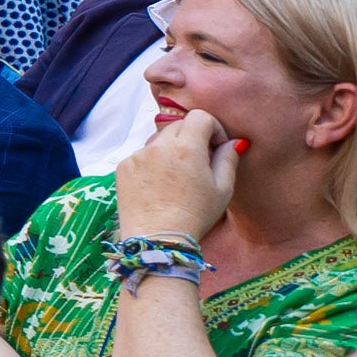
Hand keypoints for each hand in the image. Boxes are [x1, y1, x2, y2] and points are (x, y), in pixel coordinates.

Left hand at [114, 103, 238, 246]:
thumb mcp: (223, 189)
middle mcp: (158, 146)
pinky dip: (153, 163)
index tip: (216, 146)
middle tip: (199, 163)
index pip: (200, 116)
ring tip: (178, 179)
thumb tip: (233, 141)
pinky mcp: (123, 167)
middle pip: (178, 126)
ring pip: (159, 141)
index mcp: (186, 148)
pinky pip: (142, 155)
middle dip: (192, 138)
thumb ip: (228, 158)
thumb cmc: (195, 216)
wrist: (157, 239)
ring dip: (171, 151)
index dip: (213, 128)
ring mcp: (137, 155)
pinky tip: (160, 187)